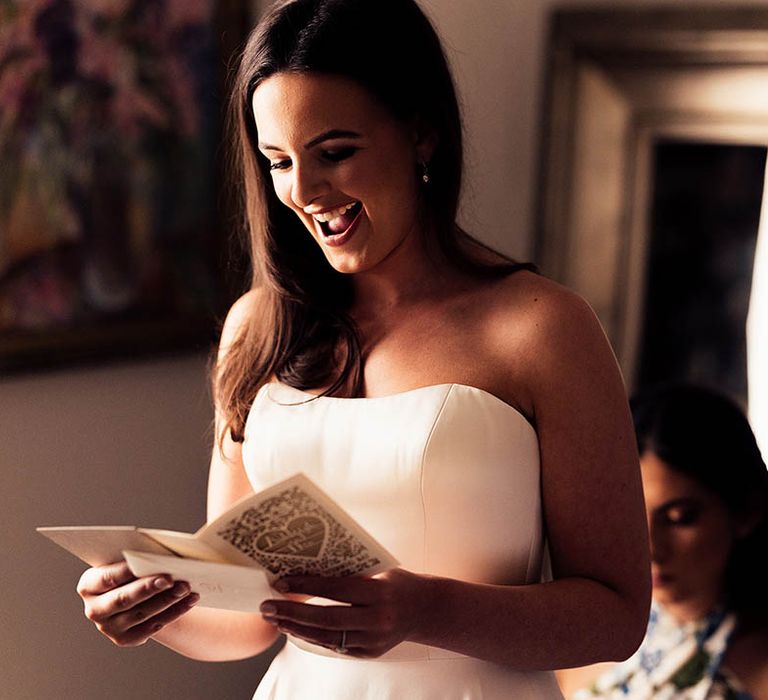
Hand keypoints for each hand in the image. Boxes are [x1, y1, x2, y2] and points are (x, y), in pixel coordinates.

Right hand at [77, 561, 199, 646]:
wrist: (137, 593)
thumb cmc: (134, 568)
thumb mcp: (128, 560)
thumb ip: (137, 557)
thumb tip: (162, 553)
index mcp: (89, 585)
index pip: (106, 578)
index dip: (125, 571)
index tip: (146, 560)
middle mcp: (94, 609)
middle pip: (123, 599)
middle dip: (148, 588)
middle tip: (170, 578)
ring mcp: (109, 628)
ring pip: (141, 614)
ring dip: (167, 600)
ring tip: (186, 586)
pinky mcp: (126, 639)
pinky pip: (153, 626)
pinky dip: (174, 612)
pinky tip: (190, 600)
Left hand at [259, 569, 432, 657]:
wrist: (425, 609)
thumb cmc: (397, 582)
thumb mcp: (378, 571)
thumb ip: (349, 574)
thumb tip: (307, 570)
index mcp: (379, 592)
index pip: (335, 590)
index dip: (306, 587)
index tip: (281, 583)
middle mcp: (377, 619)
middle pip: (326, 619)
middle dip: (292, 613)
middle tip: (268, 607)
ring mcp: (373, 640)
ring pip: (327, 637)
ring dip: (297, 628)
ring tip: (276, 619)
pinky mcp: (369, 653)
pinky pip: (335, 646)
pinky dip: (314, 637)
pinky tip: (297, 628)